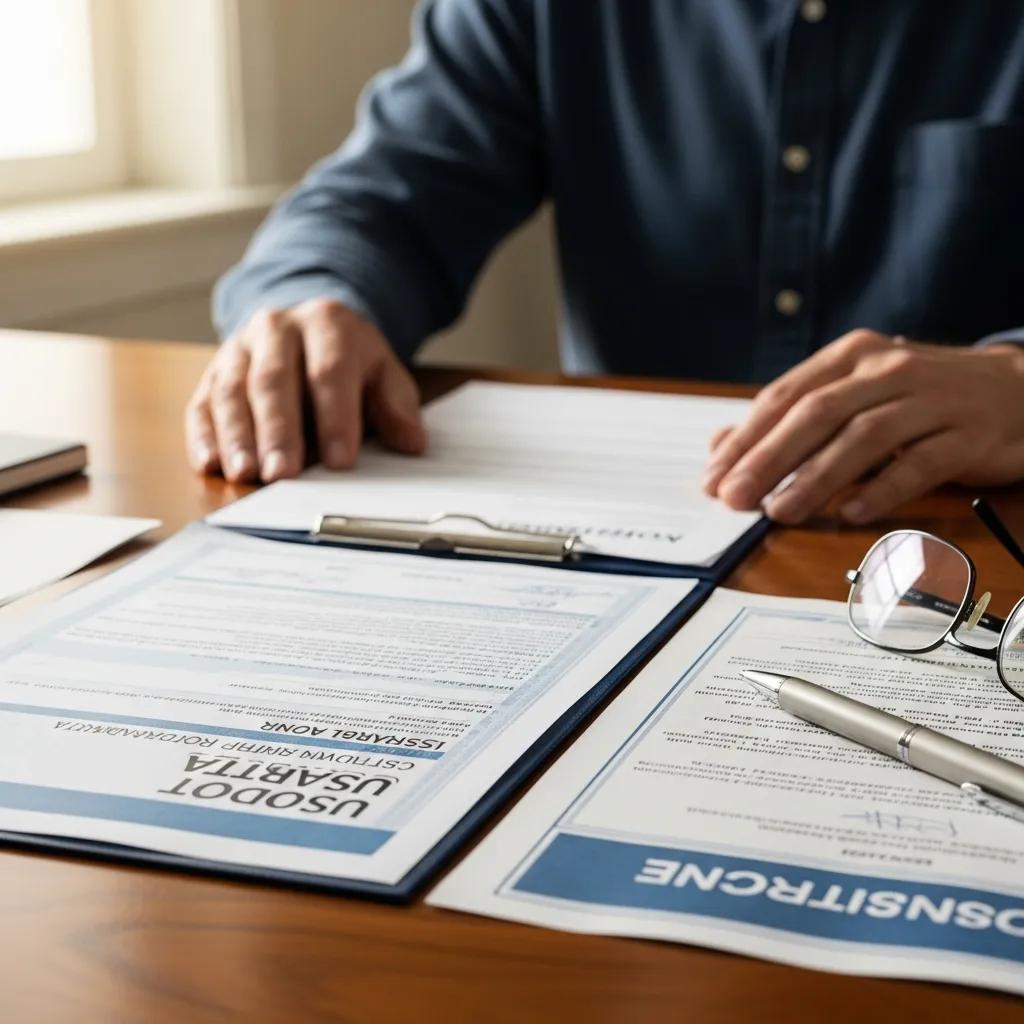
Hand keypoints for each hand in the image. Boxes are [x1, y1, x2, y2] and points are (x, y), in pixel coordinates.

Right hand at [185, 299, 425, 481]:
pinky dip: (203, 435)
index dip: (335, 417)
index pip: (330, 371)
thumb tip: (412, 442)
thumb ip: (396, 406)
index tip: (340, 461)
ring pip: (231, 391)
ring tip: (244, 474)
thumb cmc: (348, 361)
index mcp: (328, 324)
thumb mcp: (383, 374)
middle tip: (282, 475)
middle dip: (278, 431)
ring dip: (236, 437)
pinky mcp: (213, 372)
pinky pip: (202, 403)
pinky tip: (209, 463)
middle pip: (274, 381)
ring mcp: (239, 348)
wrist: (306, 328)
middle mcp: (277, 329)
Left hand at [702, 330, 1023, 524]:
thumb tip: (722, 445)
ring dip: (817, 477)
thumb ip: (791, 417)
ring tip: (780, 511)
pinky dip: (884, 488)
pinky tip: (853, 512)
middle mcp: (888, 370)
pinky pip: (920, 463)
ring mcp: (932, 400)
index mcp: (852, 357)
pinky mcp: (968, 434)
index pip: (785, 396)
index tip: (713, 477)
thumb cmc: (920, 396)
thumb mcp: (855, 393)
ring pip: (864, 437)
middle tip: (734, 497)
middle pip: (817, 414)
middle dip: (768, 458)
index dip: (745, 438)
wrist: (1018, 389)